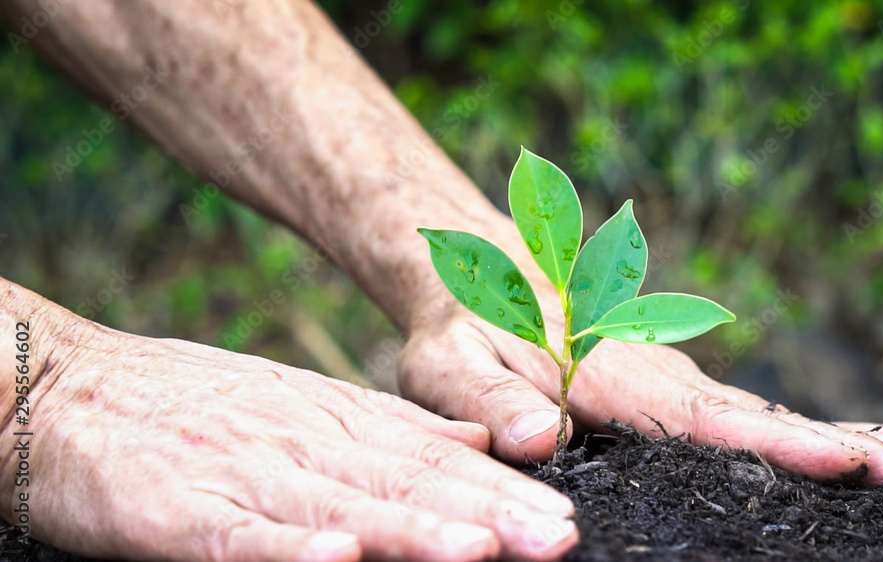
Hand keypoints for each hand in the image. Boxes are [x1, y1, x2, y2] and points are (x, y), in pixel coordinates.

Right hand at [2, 324, 576, 560]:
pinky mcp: (177, 510)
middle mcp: (302, 441)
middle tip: (556, 537)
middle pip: (405, 483)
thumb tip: (478, 445)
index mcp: (335, 419)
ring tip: (478, 548)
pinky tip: (336, 557)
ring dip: (410, 529)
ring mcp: (242, 473)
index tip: (563, 517)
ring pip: (338, 504)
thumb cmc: (196, 405)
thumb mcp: (307, 403)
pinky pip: (238, 535)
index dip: (502, 491)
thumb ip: (391, 430)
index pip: (433, 461)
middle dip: (487, 513)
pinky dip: (287, 546)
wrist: (75, 389)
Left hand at [399, 281, 882, 484]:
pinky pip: (736, 407)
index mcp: (611, 375)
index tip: (851, 461)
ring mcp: (664, 374)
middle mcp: (654, 372)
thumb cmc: (461, 323)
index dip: (779, 443)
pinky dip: (793, 423)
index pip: (707, 419)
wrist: (472, 266)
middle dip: (844, 439)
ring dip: (836, 431)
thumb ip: (493, 400)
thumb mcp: (452, 364)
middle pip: (758, 412)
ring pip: (758, 408)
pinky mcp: (662, 379)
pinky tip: (835, 437)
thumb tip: (546, 439)